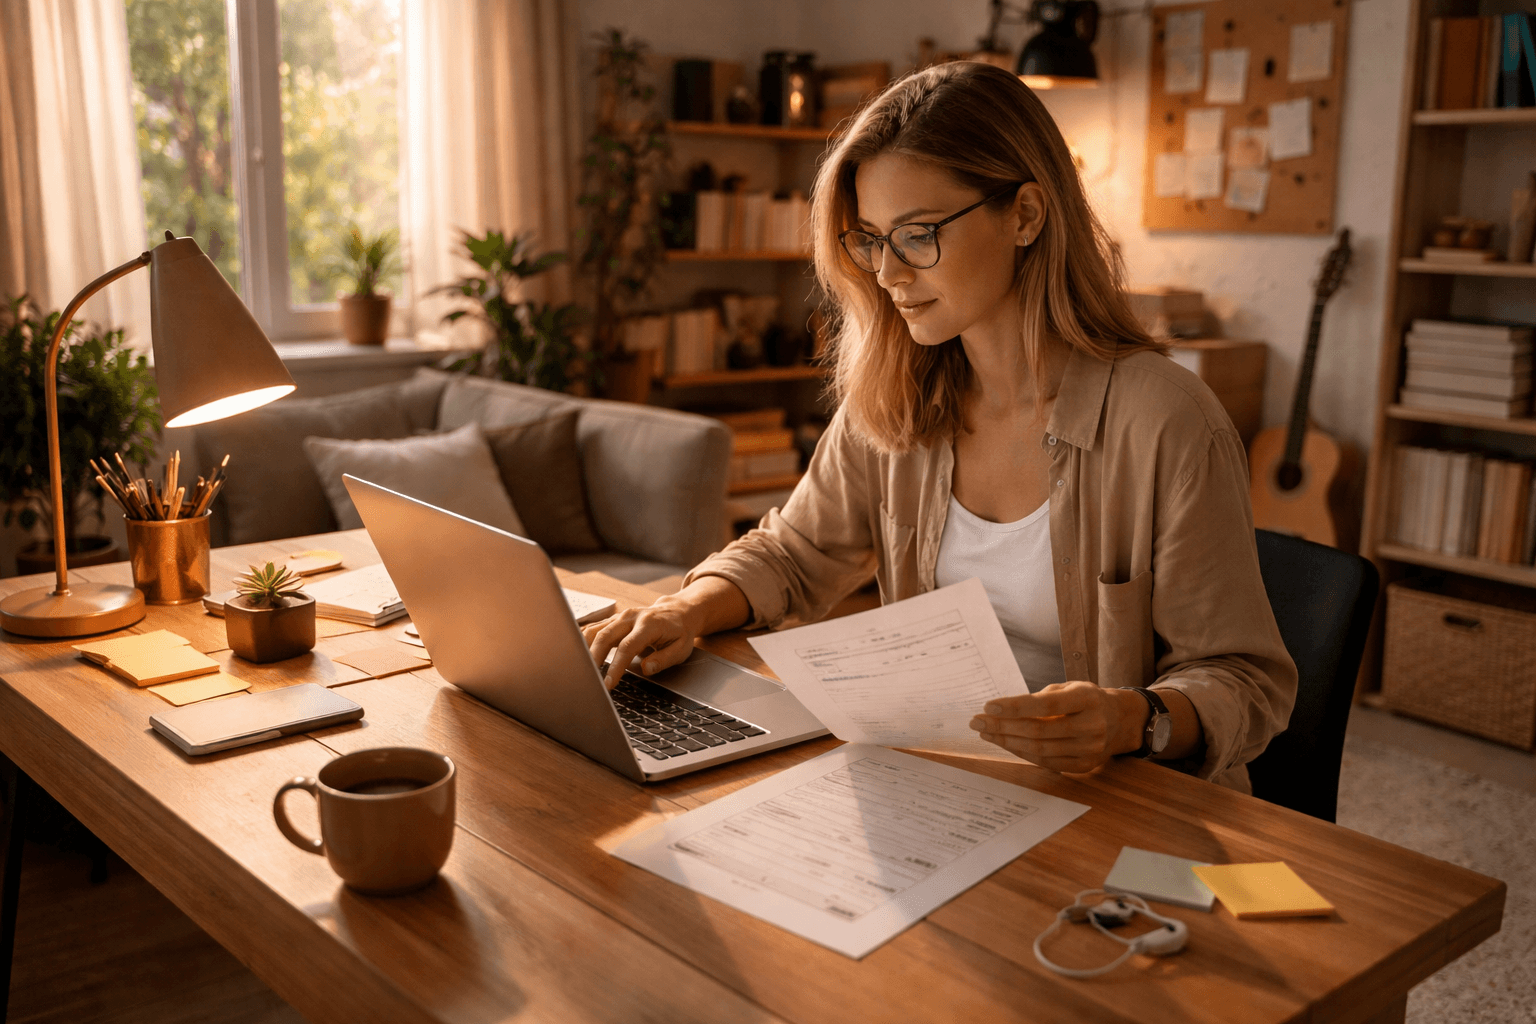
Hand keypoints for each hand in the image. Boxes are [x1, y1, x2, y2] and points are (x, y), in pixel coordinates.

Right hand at [581, 599, 702, 689]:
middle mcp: (631, 617)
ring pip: (594, 631)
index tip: (608, 684)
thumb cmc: (679, 632)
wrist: (678, 611)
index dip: (616, 666)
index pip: (627, 646)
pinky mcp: (613, 619)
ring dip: (584, 650)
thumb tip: (646, 669)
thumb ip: (664, 659)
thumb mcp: (681, 648)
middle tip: (588, 680)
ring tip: (579, 670)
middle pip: (604, 636)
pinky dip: (583, 642)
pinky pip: (593, 629)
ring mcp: (620, 616)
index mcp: (649, 624)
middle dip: (593, 659)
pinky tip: (577, 656)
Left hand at [968, 681, 1146, 773]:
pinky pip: (1046, 762)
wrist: (1119, 721)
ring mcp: (1090, 749)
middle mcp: (1092, 725)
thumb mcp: (1069, 688)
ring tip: (986, 732)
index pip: (1046, 705)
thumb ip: (1040, 698)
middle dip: (1003, 726)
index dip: (1015, 707)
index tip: (988, 705)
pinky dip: (1022, 753)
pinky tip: (1005, 743)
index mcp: (1088, 699)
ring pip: (1040, 749)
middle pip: (1039, 731)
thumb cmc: (1085, 699)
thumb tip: (1001, 710)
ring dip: (1007, 741)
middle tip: (977, 721)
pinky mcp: (1084, 765)